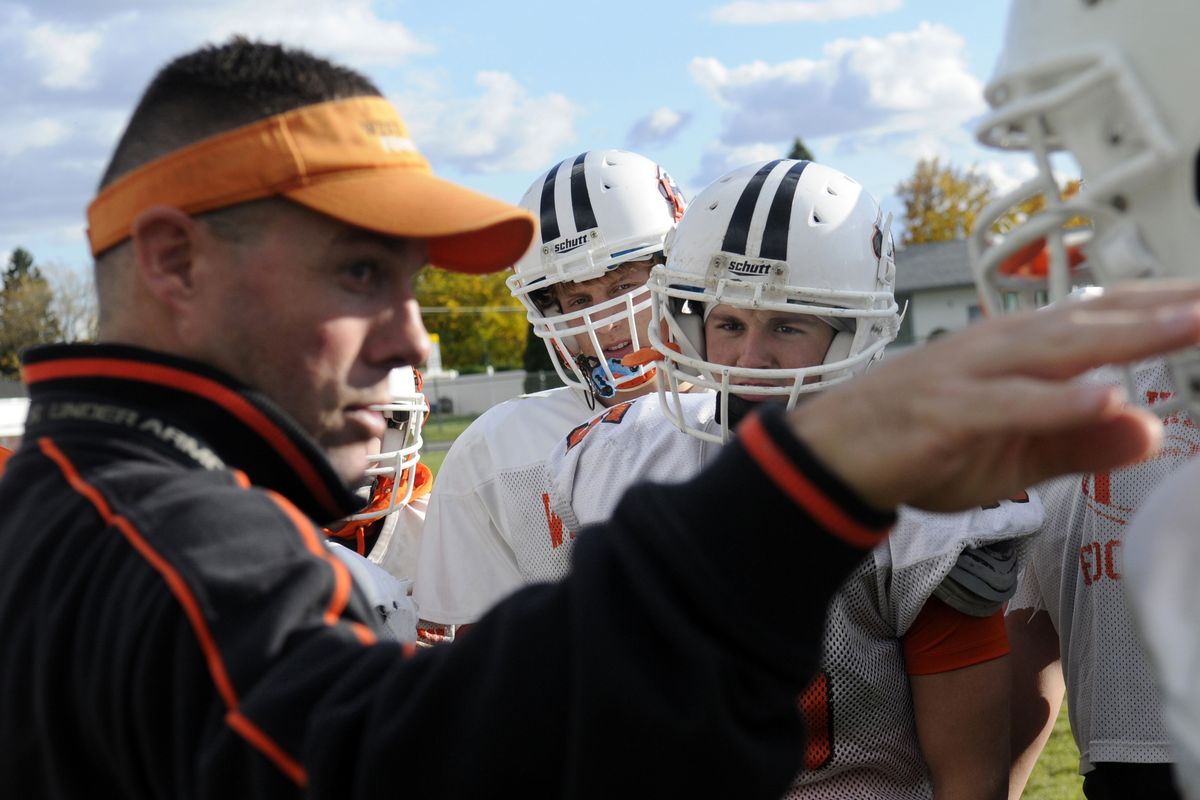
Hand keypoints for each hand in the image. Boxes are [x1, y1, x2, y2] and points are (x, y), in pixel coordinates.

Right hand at [789, 281, 1199, 510]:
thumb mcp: (1015, 454)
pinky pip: (1006, 403)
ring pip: (1055, 348)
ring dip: (1126, 336)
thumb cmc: (921, 443)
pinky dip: (1054, 399)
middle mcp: (999, 347)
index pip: (1106, 318)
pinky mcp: (943, 411)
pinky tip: (1102, 394)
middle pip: (1092, 320)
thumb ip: (1081, 440)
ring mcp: (969, 375)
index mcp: (1020, 349)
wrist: (832, 455)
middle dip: (1165, 309)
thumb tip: (1151, 428)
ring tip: (1190, 325)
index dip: (1167, 308)